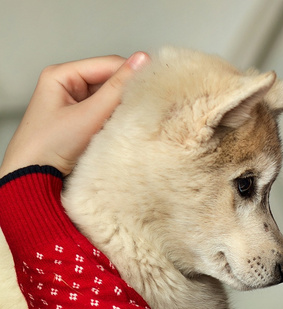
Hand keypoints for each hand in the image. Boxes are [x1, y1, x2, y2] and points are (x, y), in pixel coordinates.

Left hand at [0, 52, 149, 177]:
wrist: (32, 179)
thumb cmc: (48, 146)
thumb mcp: (88, 115)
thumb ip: (117, 88)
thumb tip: (142, 60)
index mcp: (61, 75)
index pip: (108, 64)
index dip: (132, 74)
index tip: (154, 85)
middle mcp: (68, 86)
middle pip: (111, 81)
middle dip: (127, 94)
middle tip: (144, 107)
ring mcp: (76, 104)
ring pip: (112, 98)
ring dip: (124, 109)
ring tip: (132, 121)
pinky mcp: (83, 121)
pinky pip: (108, 113)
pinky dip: (118, 120)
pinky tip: (123, 129)